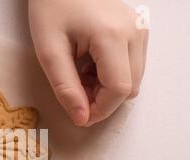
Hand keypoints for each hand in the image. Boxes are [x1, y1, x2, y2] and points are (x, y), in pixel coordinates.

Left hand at [29, 0, 147, 125]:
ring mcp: (140, 28)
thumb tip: (82, 118)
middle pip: (129, 87)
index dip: (100, 110)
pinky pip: (132, 65)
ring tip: (80, 75)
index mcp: (113, 35)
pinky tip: (90, 65)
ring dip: (107, 88)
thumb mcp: (49, 52)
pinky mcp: (138, 28)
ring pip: (133, 78)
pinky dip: (112, 75)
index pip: (119, 89)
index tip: (79, 116)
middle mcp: (135, 31)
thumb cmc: (51, 8)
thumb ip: (66, 88)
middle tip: (75, 92)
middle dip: (102, 100)